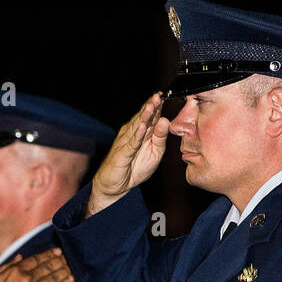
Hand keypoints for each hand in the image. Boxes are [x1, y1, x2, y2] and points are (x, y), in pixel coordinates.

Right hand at [0, 249, 73, 281]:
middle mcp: (27, 278)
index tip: (56, 251)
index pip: (36, 259)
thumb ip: (6, 267)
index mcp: (15, 270)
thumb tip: (19, 257)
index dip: (48, 254)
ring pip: (54, 277)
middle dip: (59, 261)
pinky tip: (71, 281)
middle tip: (68, 256)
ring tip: (72, 266)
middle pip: (48, 266)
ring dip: (64, 271)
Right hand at [86, 92, 169, 215]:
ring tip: (152, 105)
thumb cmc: (134, 168)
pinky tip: (143, 127)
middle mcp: (133, 133)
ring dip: (145, 116)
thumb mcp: (155, 153)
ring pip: (137, 127)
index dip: (158, 106)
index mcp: (143, 132)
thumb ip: (160, 138)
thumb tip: (165, 120)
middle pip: (144, 118)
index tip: (166, 96)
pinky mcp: (122, 154)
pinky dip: (137, 135)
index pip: (152, 117)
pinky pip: (131, 143)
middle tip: (159, 95)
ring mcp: (126, 142)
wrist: (115, 185)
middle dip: (151, 106)